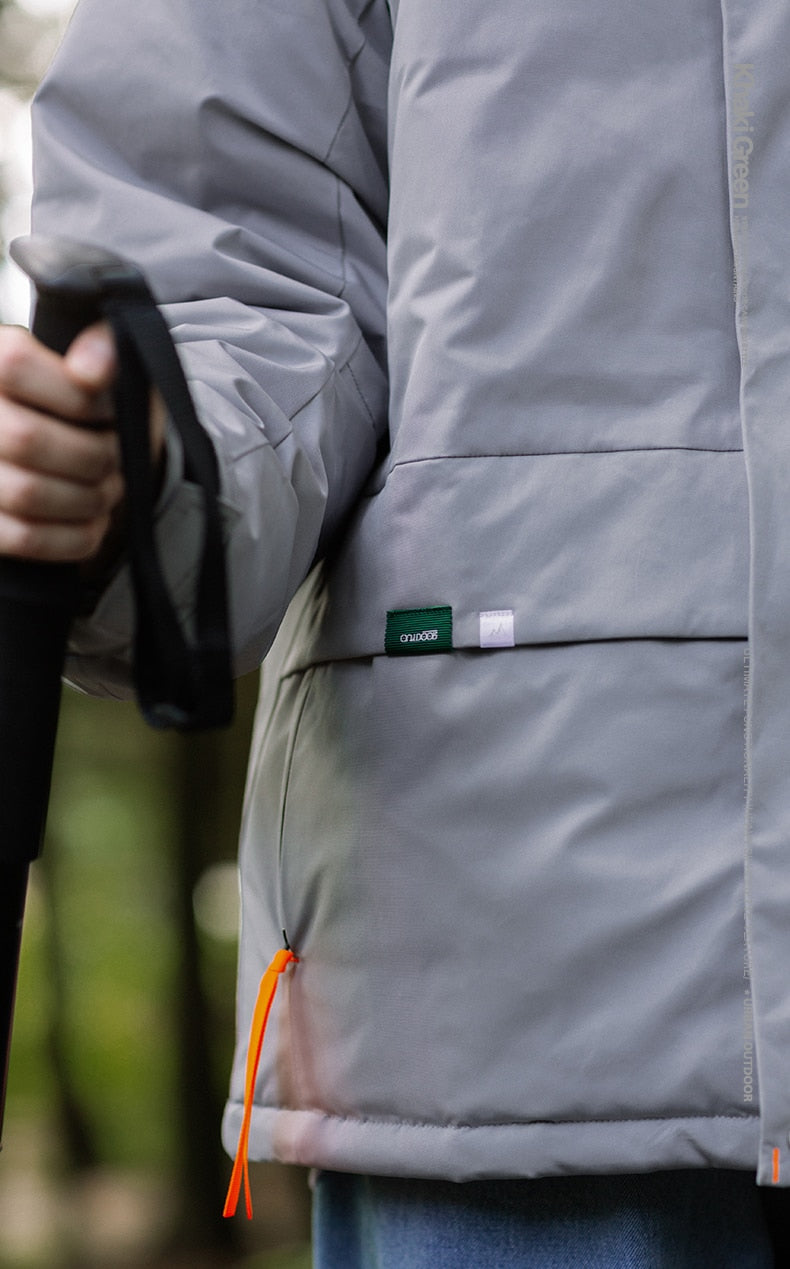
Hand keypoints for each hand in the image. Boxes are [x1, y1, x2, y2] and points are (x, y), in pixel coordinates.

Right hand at [0, 322, 164, 563]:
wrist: (68, 445)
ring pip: (28, 493)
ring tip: (108, 487)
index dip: (78, 396)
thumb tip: (93, 369)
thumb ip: (104, 345)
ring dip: (89, 497)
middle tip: (115, 458)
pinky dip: (75, 536)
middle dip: (92, 455)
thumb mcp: (104, 362)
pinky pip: (26, 538)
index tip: (109, 412)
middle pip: (26, 439)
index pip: (15, 367)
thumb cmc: (87, 404)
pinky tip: (92, 519)